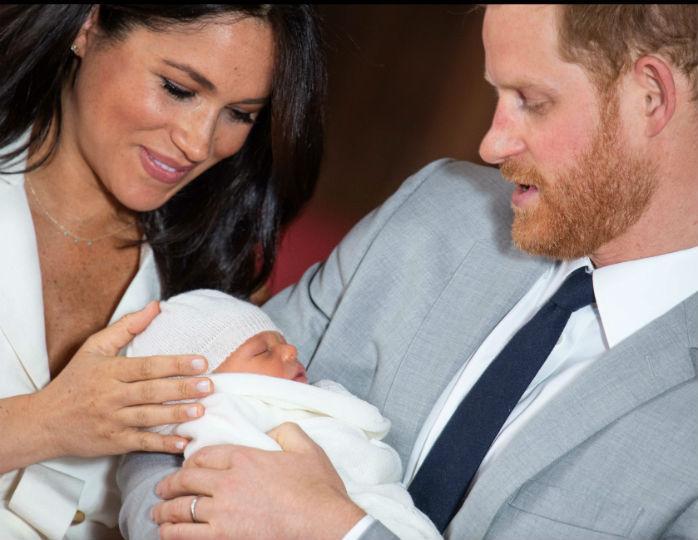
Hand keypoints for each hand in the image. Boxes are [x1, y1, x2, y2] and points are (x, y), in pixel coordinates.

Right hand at [30, 301, 213, 457]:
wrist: (44, 421)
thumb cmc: (74, 381)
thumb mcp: (94, 347)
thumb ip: (126, 326)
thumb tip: (156, 306)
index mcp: (109, 371)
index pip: (147, 366)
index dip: (175, 364)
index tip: (201, 362)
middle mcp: (111, 396)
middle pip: (151, 391)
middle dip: (182, 388)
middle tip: (209, 385)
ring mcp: (112, 420)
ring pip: (148, 417)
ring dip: (176, 415)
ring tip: (201, 410)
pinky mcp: (112, 442)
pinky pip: (140, 443)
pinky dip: (161, 444)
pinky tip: (182, 442)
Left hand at [153, 422, 365, 539]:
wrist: (324, 525)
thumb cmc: (318, 489)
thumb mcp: (307, 448)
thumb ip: (286, 431)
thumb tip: (272, 429)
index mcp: (245, 458)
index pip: (204, 455)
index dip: (191, 460)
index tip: (186, 466)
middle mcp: (228, 483)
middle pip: (186, 480)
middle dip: (169, 485)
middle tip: (162, 489)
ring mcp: (223, 513)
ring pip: (181, 509)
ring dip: (165, 511)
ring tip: (158, 513)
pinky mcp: (223, 538)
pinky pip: (187, 535)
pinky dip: (173, 533)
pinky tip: (168, 533)